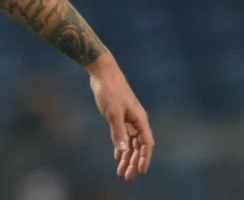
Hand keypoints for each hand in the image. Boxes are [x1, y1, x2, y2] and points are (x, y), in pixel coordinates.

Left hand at [86, 52, 154, 181]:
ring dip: (126, 156)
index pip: (146, 144)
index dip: (144, 158)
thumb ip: (118, 132)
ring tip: (120, 171)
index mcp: (140, 119)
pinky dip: (121, 146)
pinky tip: (117, 156)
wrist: (102, 71)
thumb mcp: (112, 112)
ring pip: (130, 142)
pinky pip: (124, 135)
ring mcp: (129, 118)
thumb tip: (122, 151)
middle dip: (133, 162)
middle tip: (126, 177)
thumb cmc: (109, 90)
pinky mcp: (120, 115)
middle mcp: (137, 120)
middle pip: (138, 146)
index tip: (140, 171)